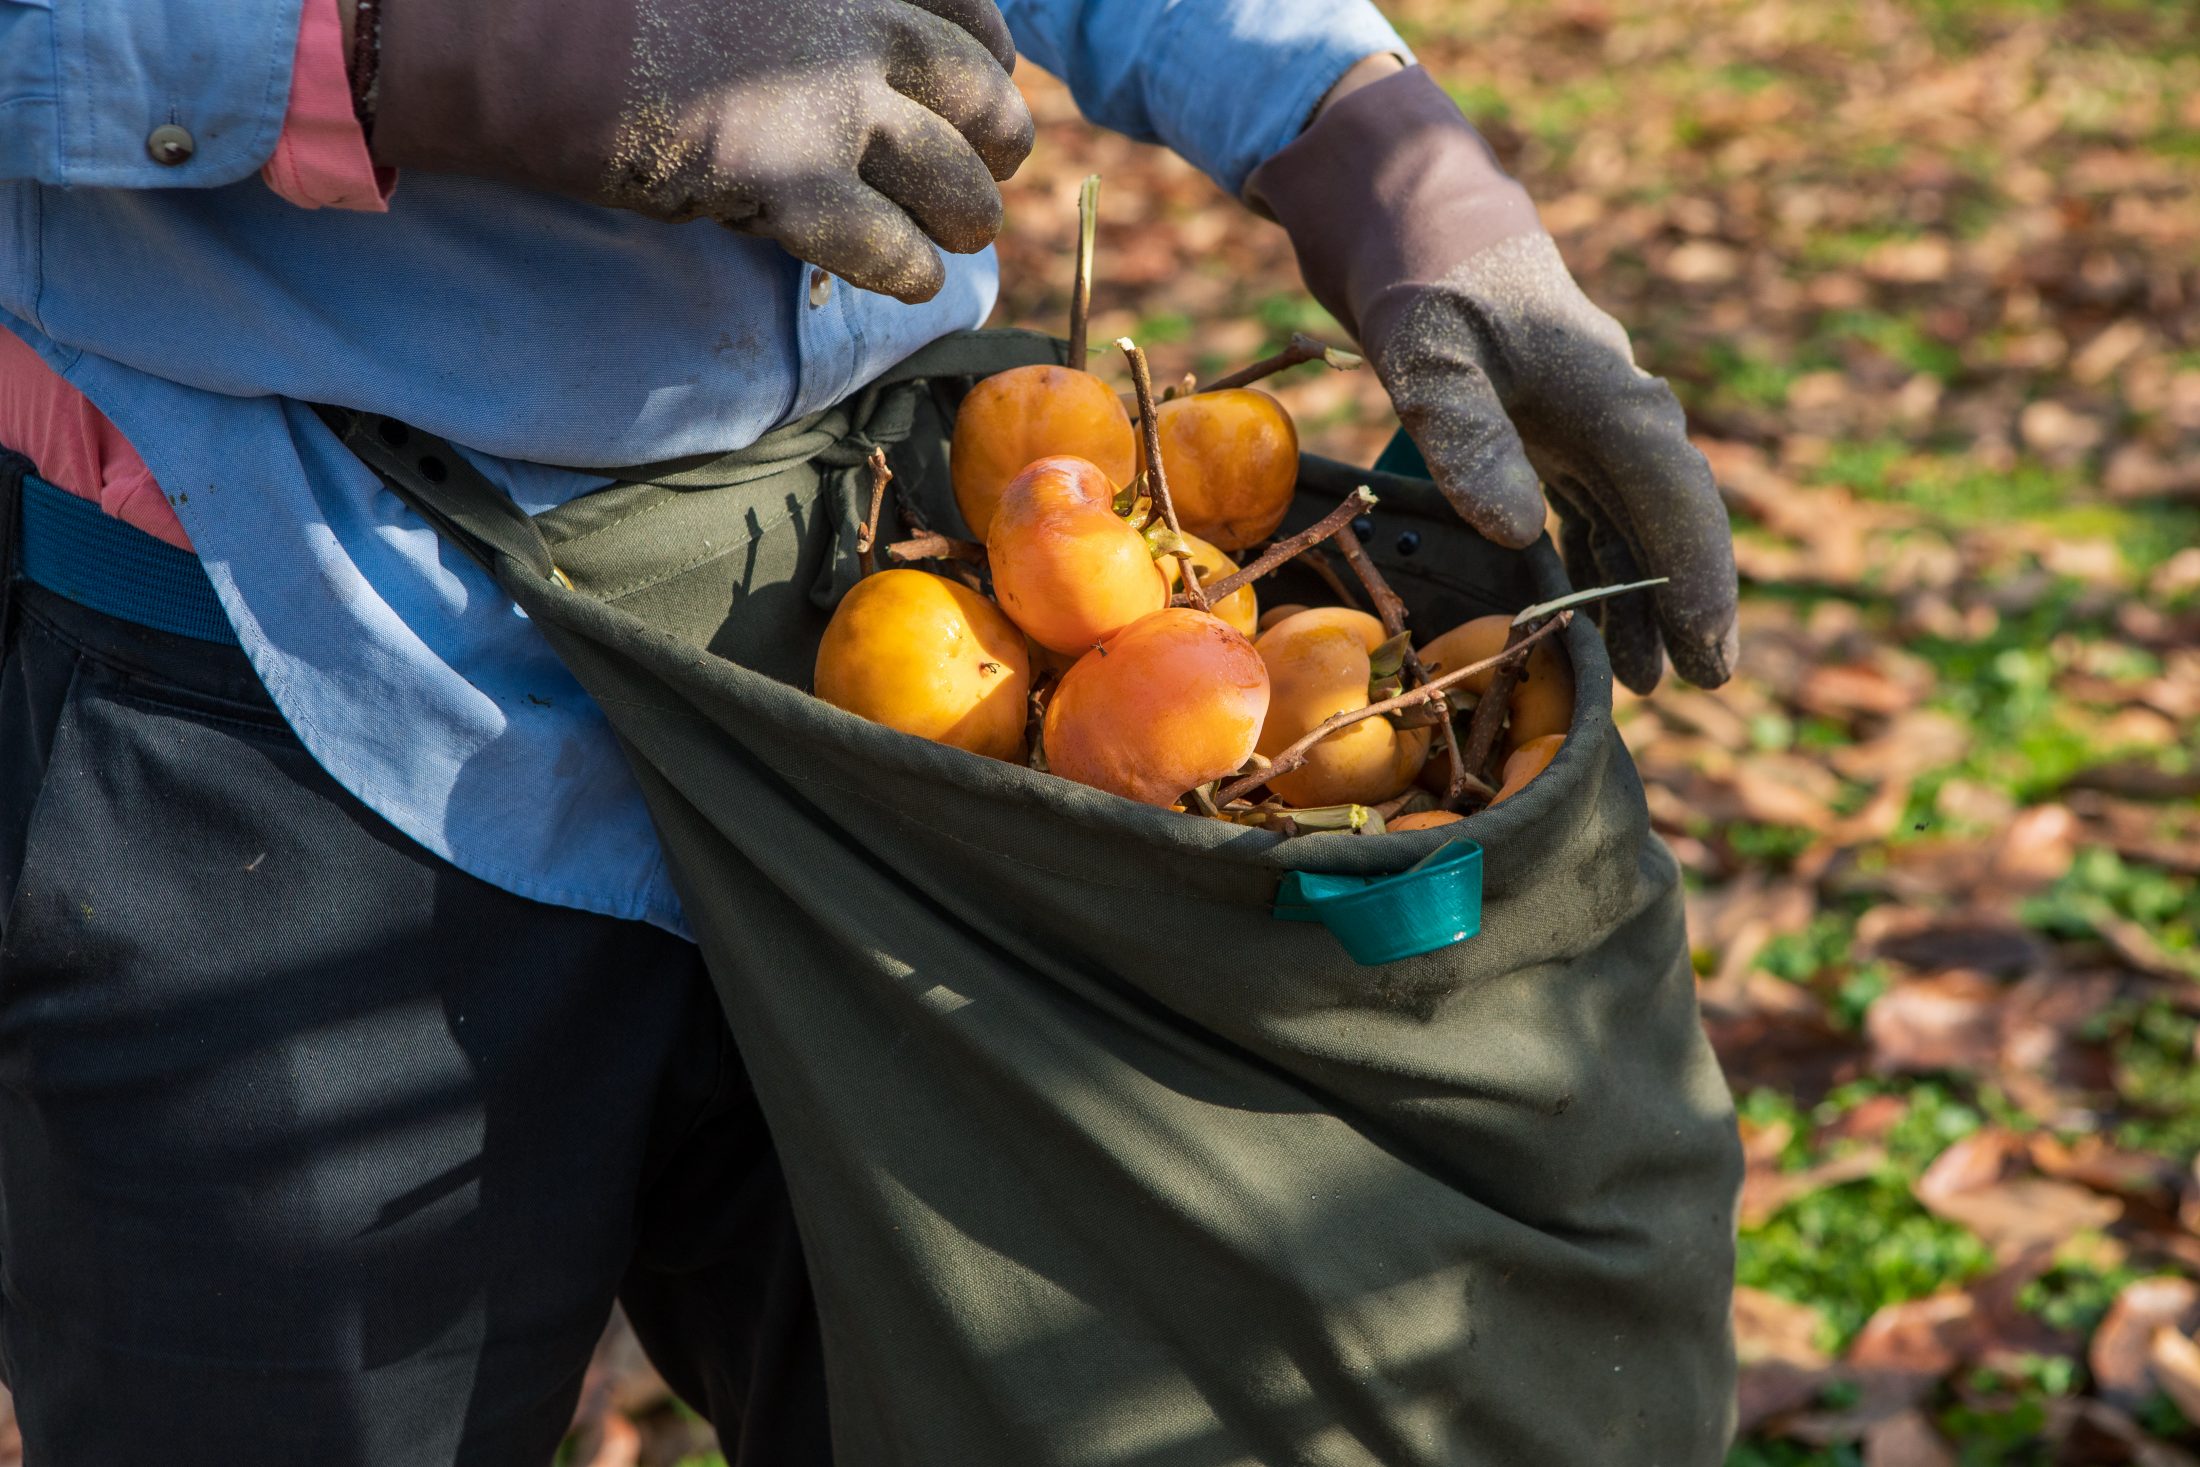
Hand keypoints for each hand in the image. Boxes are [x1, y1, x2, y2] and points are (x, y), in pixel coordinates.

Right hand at [365, 0, 1033, 304]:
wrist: (497, 26)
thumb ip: (790, 5)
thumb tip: (840, 30)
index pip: (966, 5)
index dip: (984, 52)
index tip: (979, 80)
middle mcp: (853, 10)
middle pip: (977, 88)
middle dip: (996, 138)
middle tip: (990, 171)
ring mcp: (826, 93)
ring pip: (951, 174)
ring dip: (966, 215)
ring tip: (961, 238)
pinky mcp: (787, 176)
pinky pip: (886, 244)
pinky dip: (906, 269)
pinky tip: (909, 280)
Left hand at [1249, 67, 1737, 692]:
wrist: (1420, 227)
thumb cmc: (1427, 285)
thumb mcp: (1429, 356)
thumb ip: (1468, 437)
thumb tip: (1515, 533)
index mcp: (1609, 394)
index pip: (1674, 498)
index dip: (1697, 579)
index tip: (1709, 653)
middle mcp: (1618, 412)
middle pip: (1670, 519)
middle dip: (1688, 602)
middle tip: (1701, 684)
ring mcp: (1592, 426)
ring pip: (1635, 525)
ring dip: (1642, 597)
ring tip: (1645, 679)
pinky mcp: (1558, 438)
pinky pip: (1596, 515)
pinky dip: (1600, 569)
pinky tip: (1596, 623)